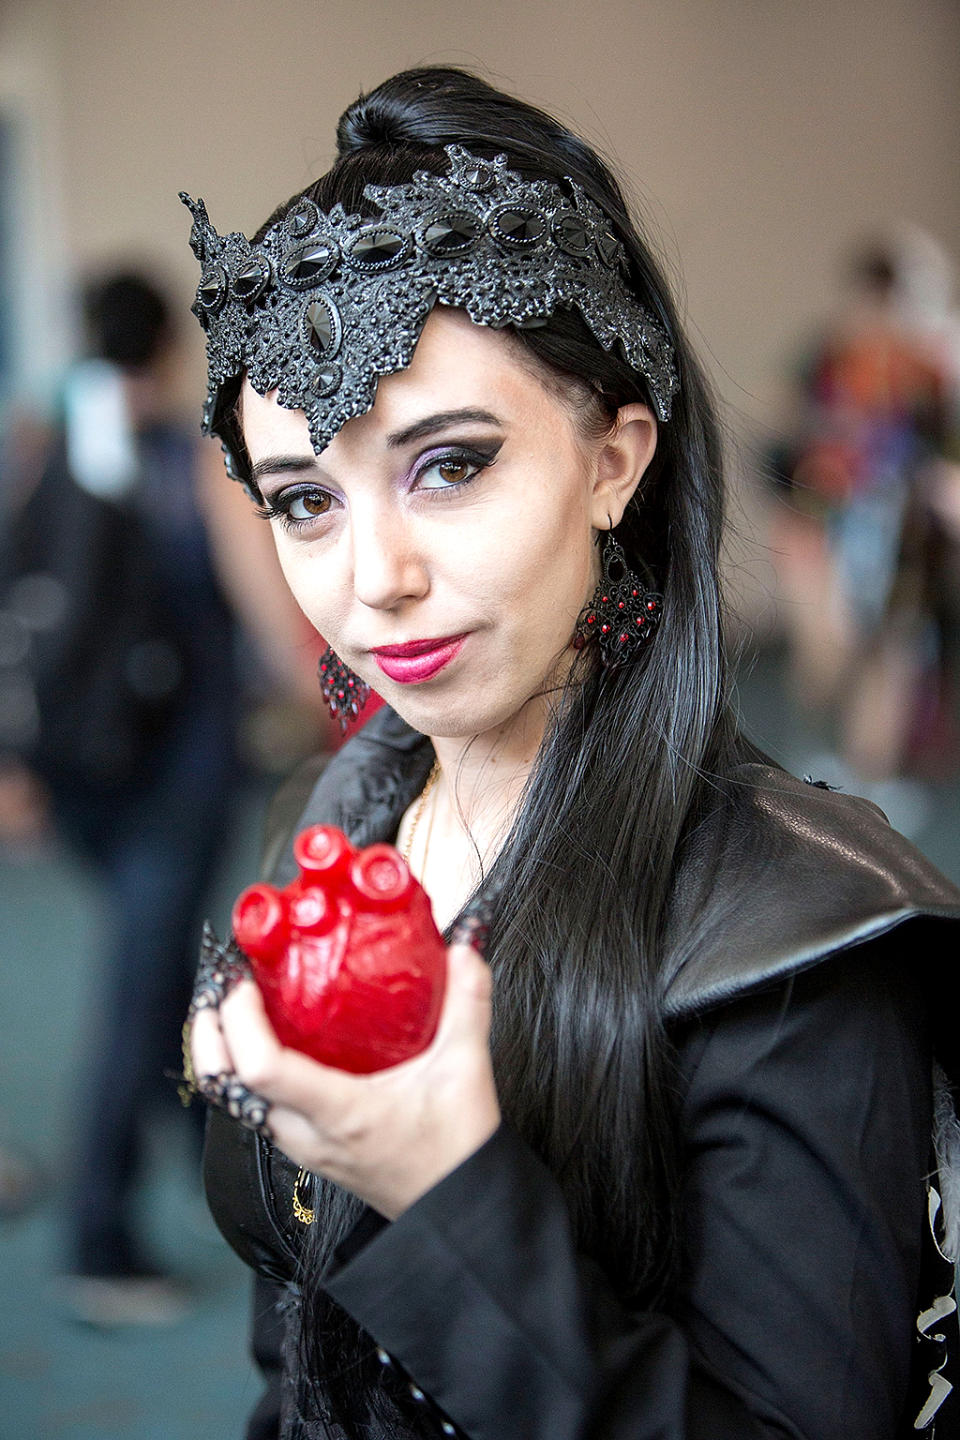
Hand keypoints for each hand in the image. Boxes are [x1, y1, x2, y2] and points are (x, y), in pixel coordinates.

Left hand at [190, 941, 500, 1218]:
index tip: (244, 983)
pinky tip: (270, 1044)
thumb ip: (467, 1003)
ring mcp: (302, 1146)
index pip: (262, 1069)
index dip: (240, 1022)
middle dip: (210, 1034)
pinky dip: (248, 1073)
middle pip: (227, 1086)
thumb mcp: (465, 1069)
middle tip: (218, 989)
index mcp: (339, 1112)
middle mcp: (308, 1133)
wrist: (457, 1211)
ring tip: (237, 1008)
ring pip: (238, 1101)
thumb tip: (464, 949)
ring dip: (225, 1054)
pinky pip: (258, 1110)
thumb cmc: (457, 1153)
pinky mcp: (308, 1150)